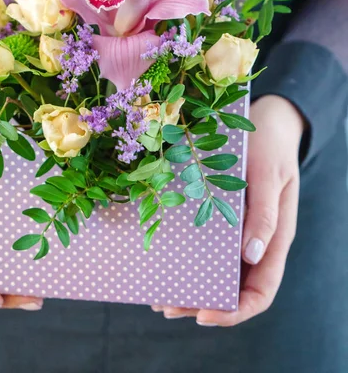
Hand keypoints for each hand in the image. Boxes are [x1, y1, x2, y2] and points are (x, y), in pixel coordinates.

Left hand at [153, 95, 303, 324]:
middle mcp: (256, 241)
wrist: (268, 121)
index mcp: (275, 238)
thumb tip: (251, 255)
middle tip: (166, 306)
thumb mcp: (269, 176)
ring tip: (160, 295)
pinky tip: (167, 261)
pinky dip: (189, 259)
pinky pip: (208, 247)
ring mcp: (240, 230)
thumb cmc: (270, 146)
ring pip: (218, 272)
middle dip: (201, 304)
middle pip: (232, 289)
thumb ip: (264, 214)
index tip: (203, 315)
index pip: (260, 291)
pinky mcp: (224, 216)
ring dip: (191, 287)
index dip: (234, 311)